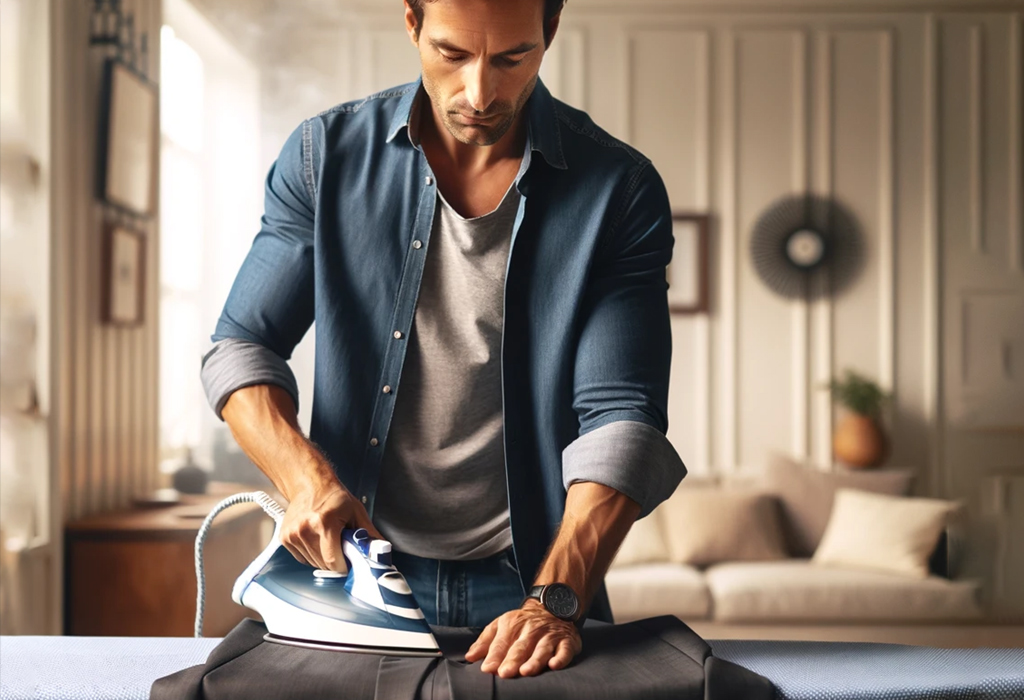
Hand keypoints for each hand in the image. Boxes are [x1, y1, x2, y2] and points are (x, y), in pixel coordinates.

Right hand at [280, 482, 382, 574]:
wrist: (310, 484)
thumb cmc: (334, 497)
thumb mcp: (357, 512)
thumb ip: (370, 535)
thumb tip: (381, 552)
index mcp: (324, 522)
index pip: (333, 561)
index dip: (344, 566)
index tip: (351, 563)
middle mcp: (305, 529)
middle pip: (323, 564)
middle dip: (336, 561)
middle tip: (342, 545)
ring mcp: (292, 535)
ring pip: (313, 563)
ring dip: (324, 558)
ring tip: (329, 539)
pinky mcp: (285, 538)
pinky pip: (303, 559)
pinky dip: (312, 555)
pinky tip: (317, 540)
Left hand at [465, 600, 581, 677]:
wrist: (552, 606)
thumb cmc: (522, 623)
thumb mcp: (501, 625)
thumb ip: (485, 642)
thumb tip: (470, 658)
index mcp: (512, 625)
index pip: (501, 643)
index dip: (495, 656)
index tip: (488, 669)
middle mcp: (531, 630)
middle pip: (521, 647)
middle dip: (512, 660)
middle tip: (504, 673)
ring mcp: (549, 636)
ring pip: (542, 649)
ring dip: (534, 660)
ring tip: (526, 671)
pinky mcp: (566, 642)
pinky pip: (564, 650)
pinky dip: (561, 658)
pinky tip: (555, 665)